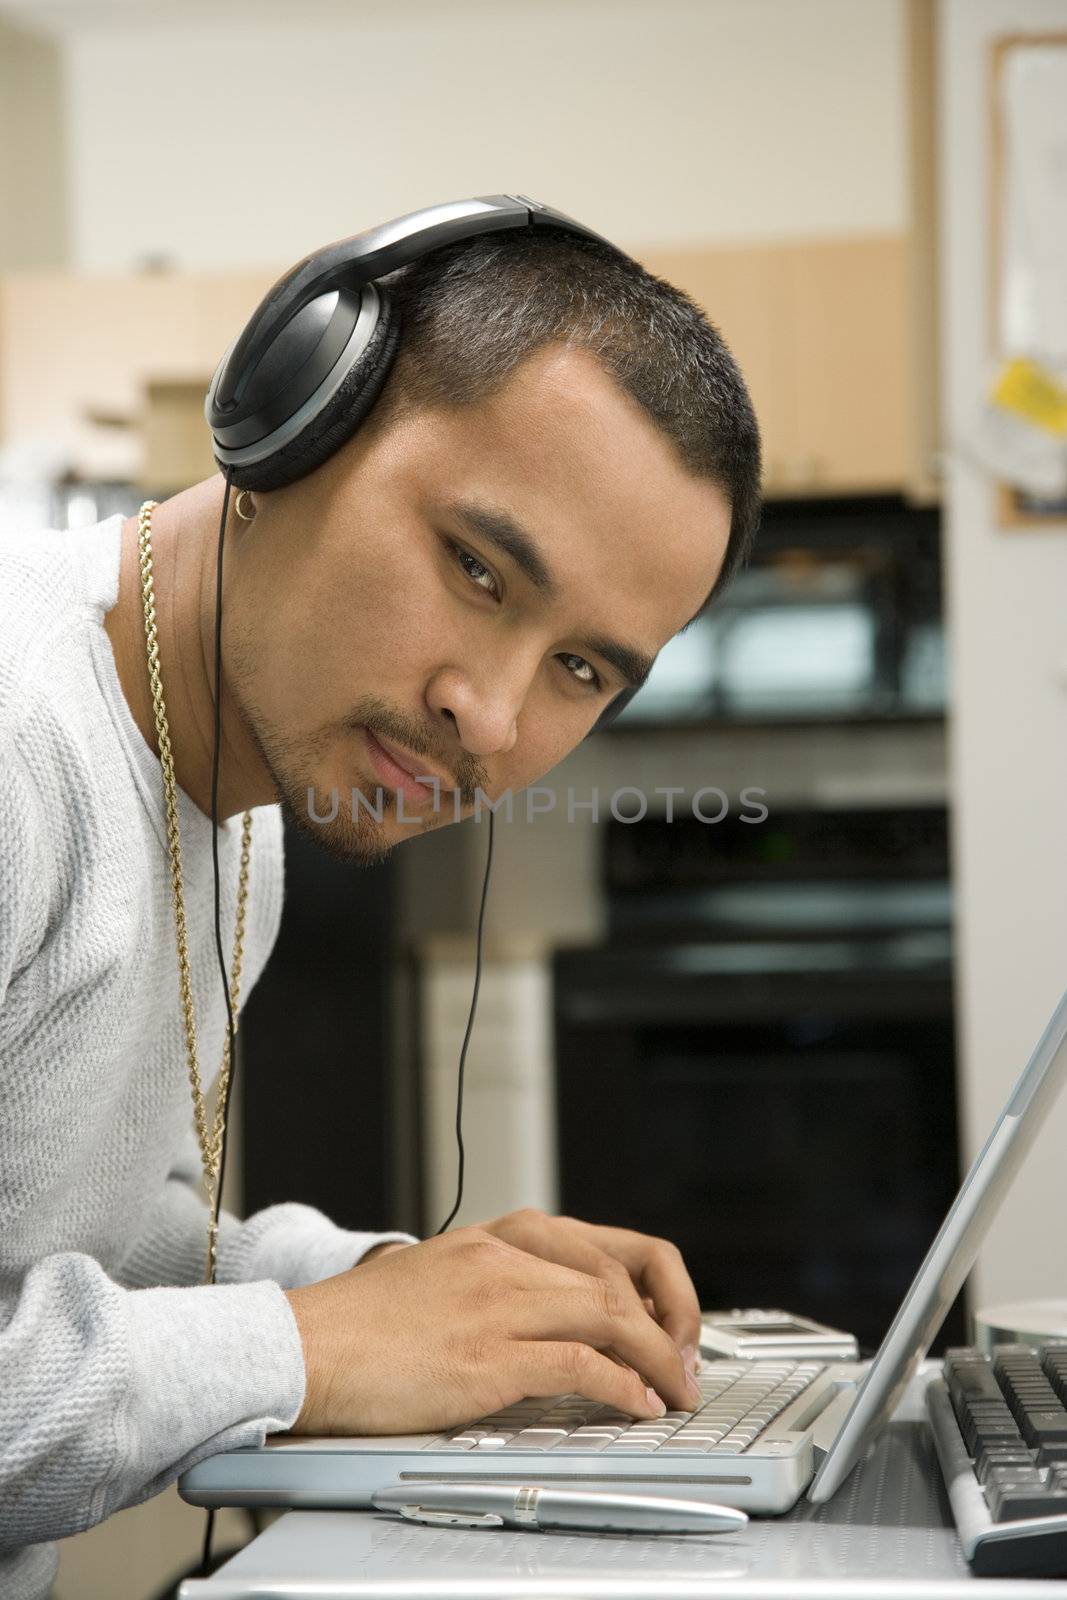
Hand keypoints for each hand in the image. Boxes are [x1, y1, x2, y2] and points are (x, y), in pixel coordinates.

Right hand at [283, 1225, 701, 1437]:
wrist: (304, 1345)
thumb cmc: (364, 1323)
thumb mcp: (444, 1274)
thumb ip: (500, 1281)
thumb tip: (559, 1314)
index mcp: (497, 1235)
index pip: (604, 1244)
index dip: (655, 1283)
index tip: (671, 1319)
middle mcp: (505, 1258)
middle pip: (619, 1277)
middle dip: (670, 1322)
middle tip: (686, 1363)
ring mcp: (497, 1304)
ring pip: (611, 1314)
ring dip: (659, 1358)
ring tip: (677, 1390)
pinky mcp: (487, 1357)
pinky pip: (580, 1364)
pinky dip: (623, 1386)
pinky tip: (638, 1405)